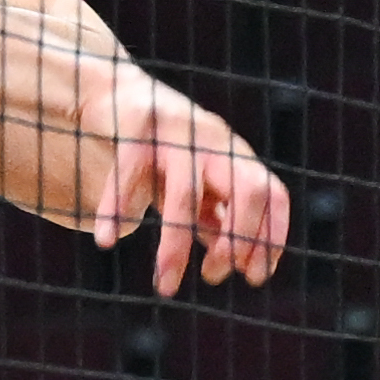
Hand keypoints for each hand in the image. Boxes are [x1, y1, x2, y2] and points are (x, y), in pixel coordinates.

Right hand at [89, 65, 291, 295]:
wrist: (116, 93)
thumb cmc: (161, 150)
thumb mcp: (196, 184)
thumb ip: (215, 216)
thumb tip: (236, 263)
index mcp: (235, 154)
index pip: (272, 194)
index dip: (271, 237)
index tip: (254, 277)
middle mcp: (215, 140)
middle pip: (247, 190)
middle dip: (239, 240)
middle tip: (213, 278)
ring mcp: (179, 131)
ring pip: (185, 194)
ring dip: (176, 247)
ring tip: (164, 287)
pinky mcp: (137, 125)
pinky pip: (130, 173)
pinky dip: (117, 208)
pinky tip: (106, 239)